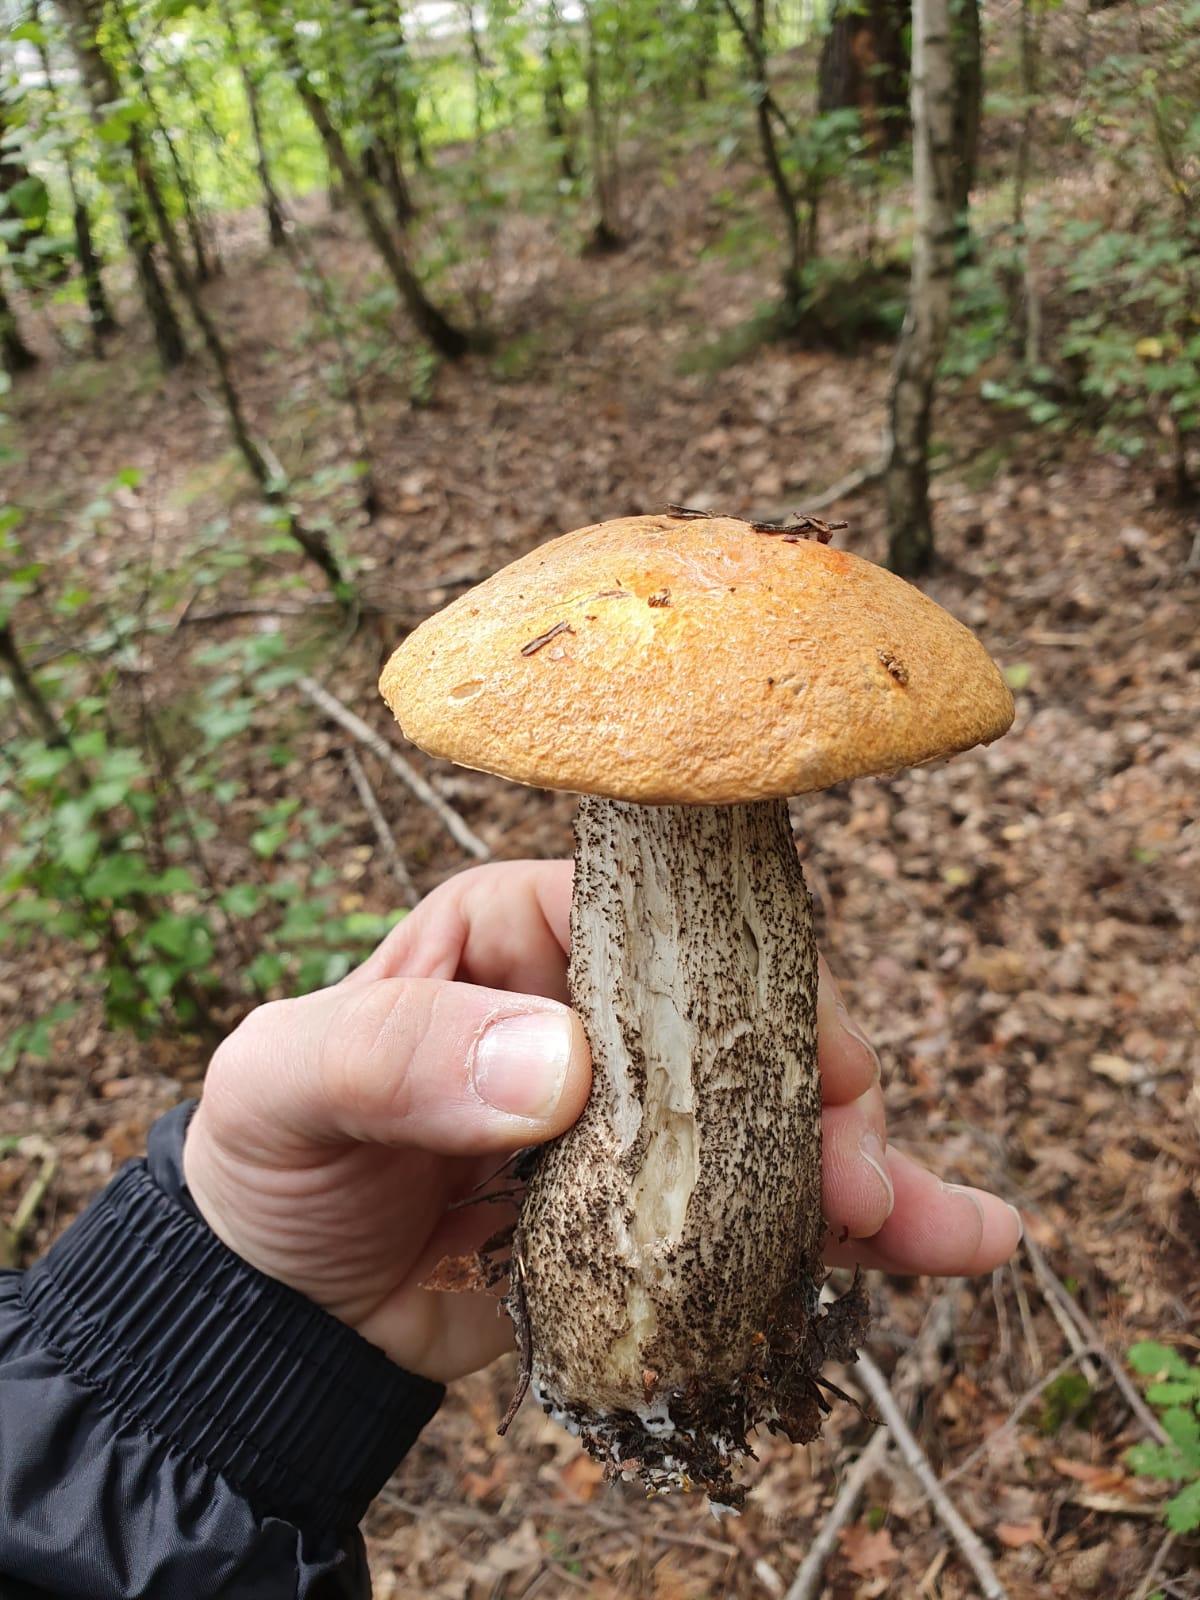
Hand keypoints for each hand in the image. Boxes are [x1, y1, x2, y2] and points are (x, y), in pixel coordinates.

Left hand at [184, 861, 1021, 1384]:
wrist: (280, 1307)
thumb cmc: (274, 1154)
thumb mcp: (290, 1080)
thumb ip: (396, 1056)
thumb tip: (559, 1068)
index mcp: (521, 932)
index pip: (659, 924)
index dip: (740, 979)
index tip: (801, 1059)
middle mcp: (596, 1010)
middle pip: (743, 1020)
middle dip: (819, 1088)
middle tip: (857, 1175)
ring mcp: (637, 1118)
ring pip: (776, 1120)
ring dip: (869, 1165)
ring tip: (944, 1228)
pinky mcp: (656, 1214)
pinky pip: (764, 1217)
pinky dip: (853, 1236)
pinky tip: (950, 1244)